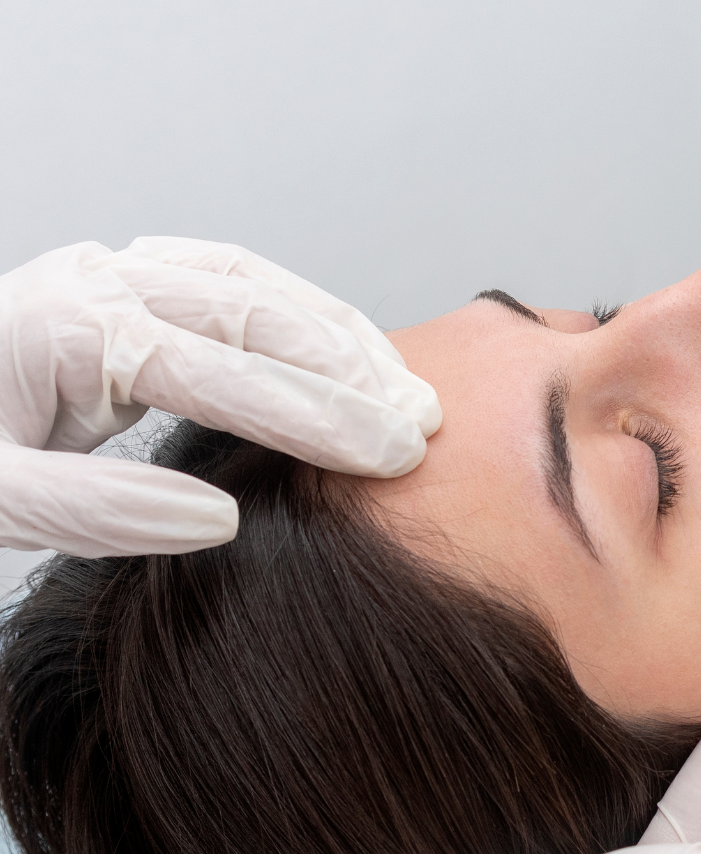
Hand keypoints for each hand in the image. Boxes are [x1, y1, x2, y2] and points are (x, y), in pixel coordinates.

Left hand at [0, 237, 439, 557]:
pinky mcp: (122, 285)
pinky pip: (231, 281)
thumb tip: (218, 522)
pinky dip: (298, 315)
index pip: (220, 368)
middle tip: (421, 427)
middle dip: (347, 370)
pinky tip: (343, 354)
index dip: (316, 415)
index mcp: (67, 328)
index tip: (390, 455)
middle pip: (251, 309)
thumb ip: (96, 513)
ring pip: (252, 283)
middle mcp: (95, 281)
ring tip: (405, 391)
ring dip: (336, 336)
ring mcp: (110, 273)